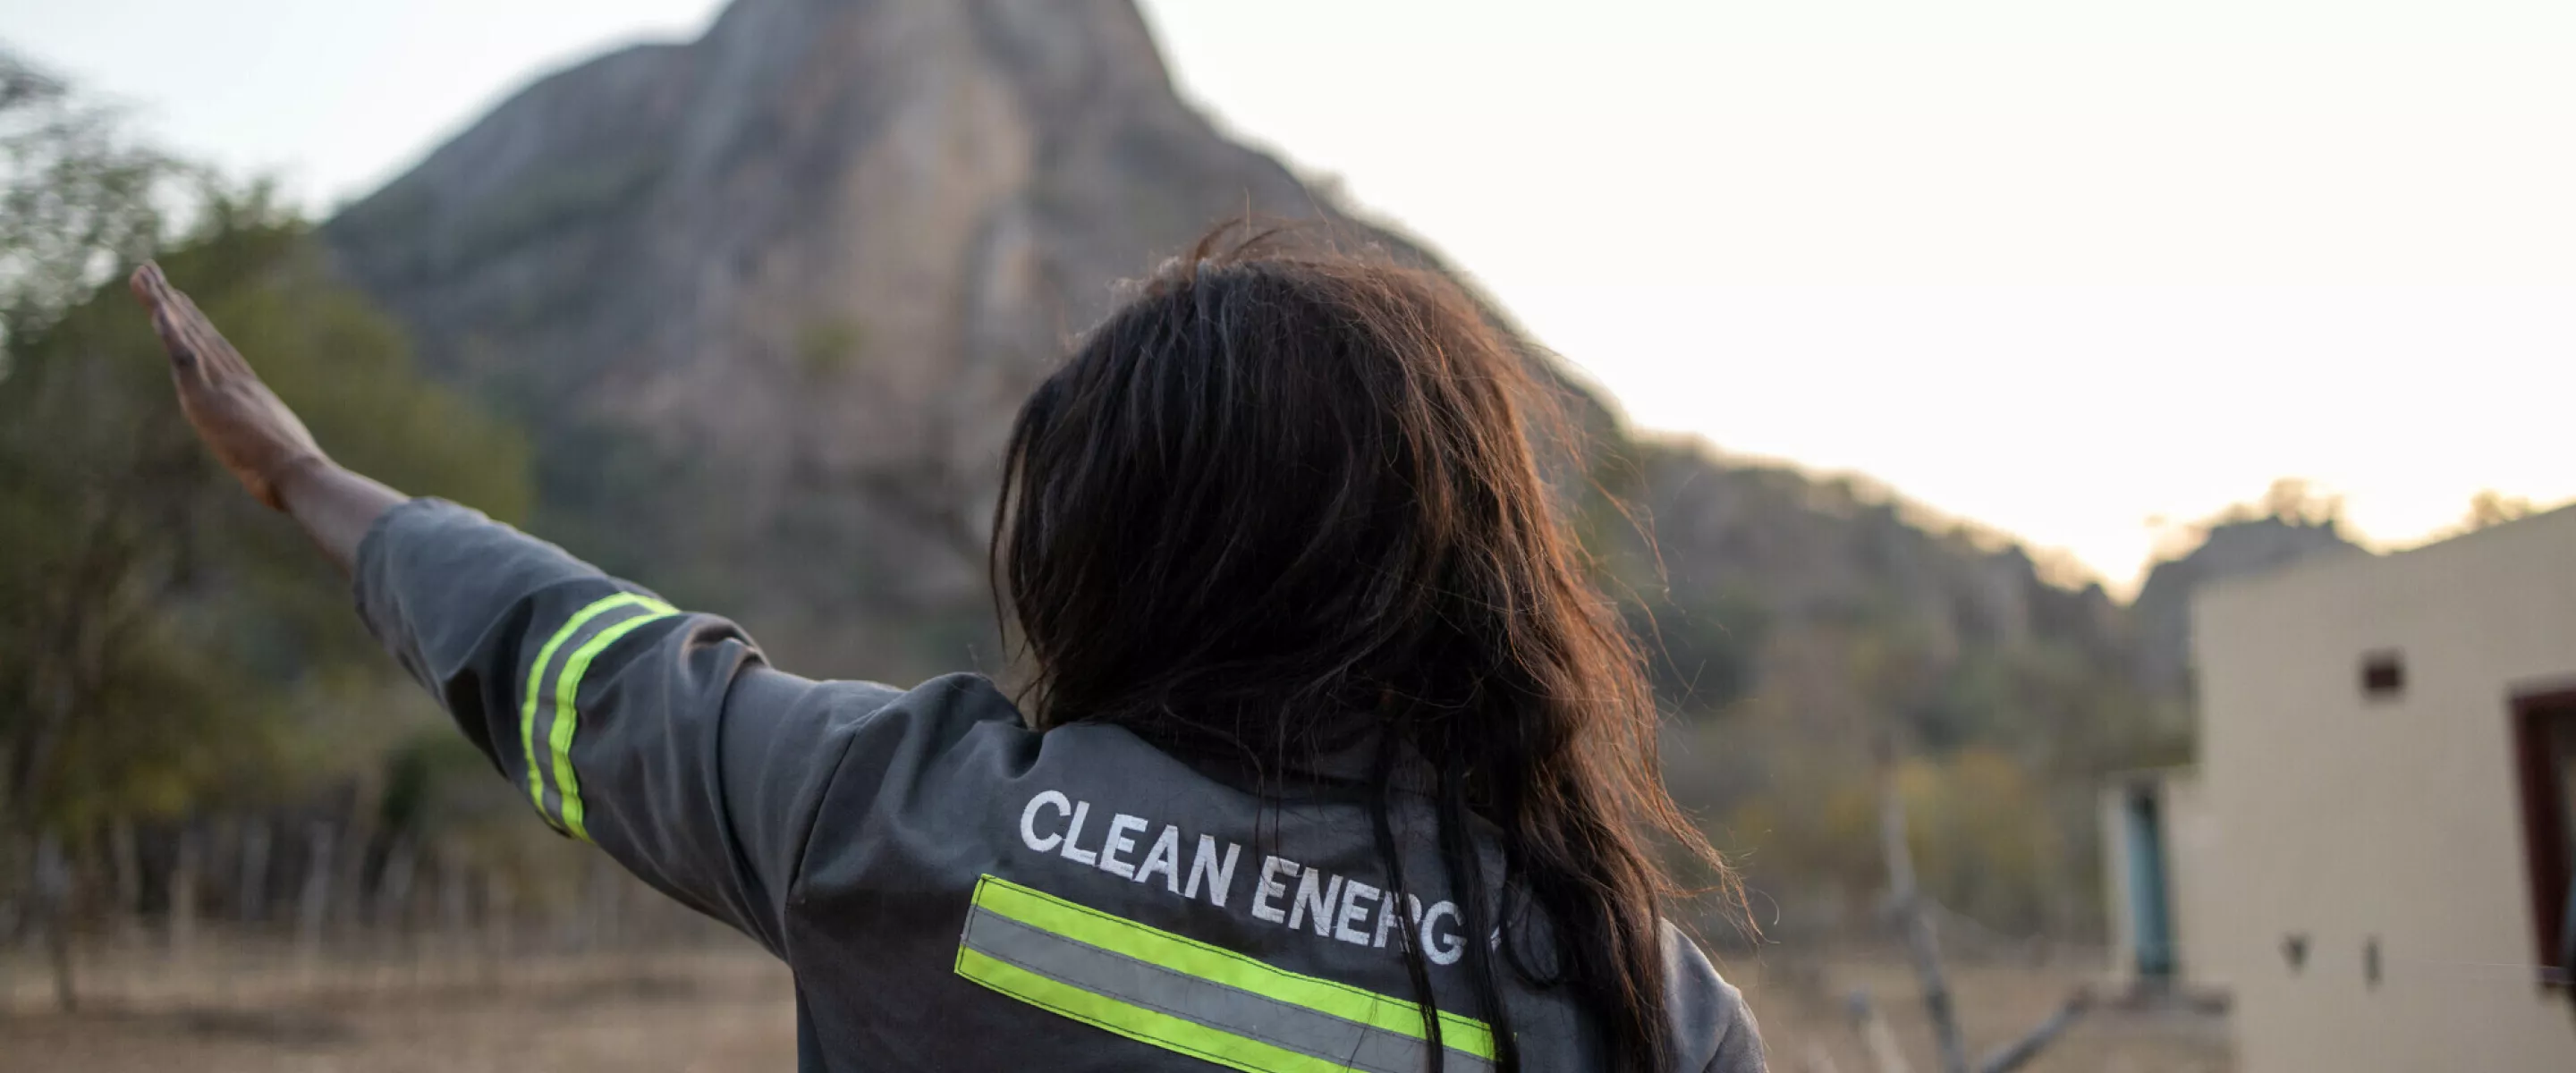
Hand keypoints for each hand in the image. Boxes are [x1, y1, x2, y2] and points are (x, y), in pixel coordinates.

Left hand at [129, 261, 326, 509]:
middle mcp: (234, 381)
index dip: (195, 323)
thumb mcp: (279, 456)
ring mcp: (222, 387)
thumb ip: (269, 449)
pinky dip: (170, 334)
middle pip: (197, 333)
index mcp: (250, 393)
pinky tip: (157, 312)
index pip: (216, 350)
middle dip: (173, 302)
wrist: (300, 475)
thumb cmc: (296, 477)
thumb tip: (277, 469)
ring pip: (187, 336)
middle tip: (151, 272)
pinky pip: (184, 359)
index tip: (180, 299)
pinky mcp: (208, 398)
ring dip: (164, 304)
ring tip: (143, 276)